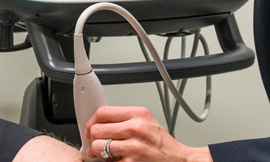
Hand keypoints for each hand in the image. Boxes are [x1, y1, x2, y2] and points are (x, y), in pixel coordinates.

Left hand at [84, 106, 211, 161]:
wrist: (179, 160)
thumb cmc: (162, 144)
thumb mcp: (147, 122)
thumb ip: (126, 120)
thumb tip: (101, 123)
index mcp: (139, 114)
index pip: (103, 112)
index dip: (92, 121)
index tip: (91, 128)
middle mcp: (136, 128)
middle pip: (97, 129)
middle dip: (93, 139)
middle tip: (95, 144)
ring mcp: (134, 146)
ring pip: (98, 146)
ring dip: (98, 153)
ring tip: (105, 155)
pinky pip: (108, 161)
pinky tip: (118, 160)